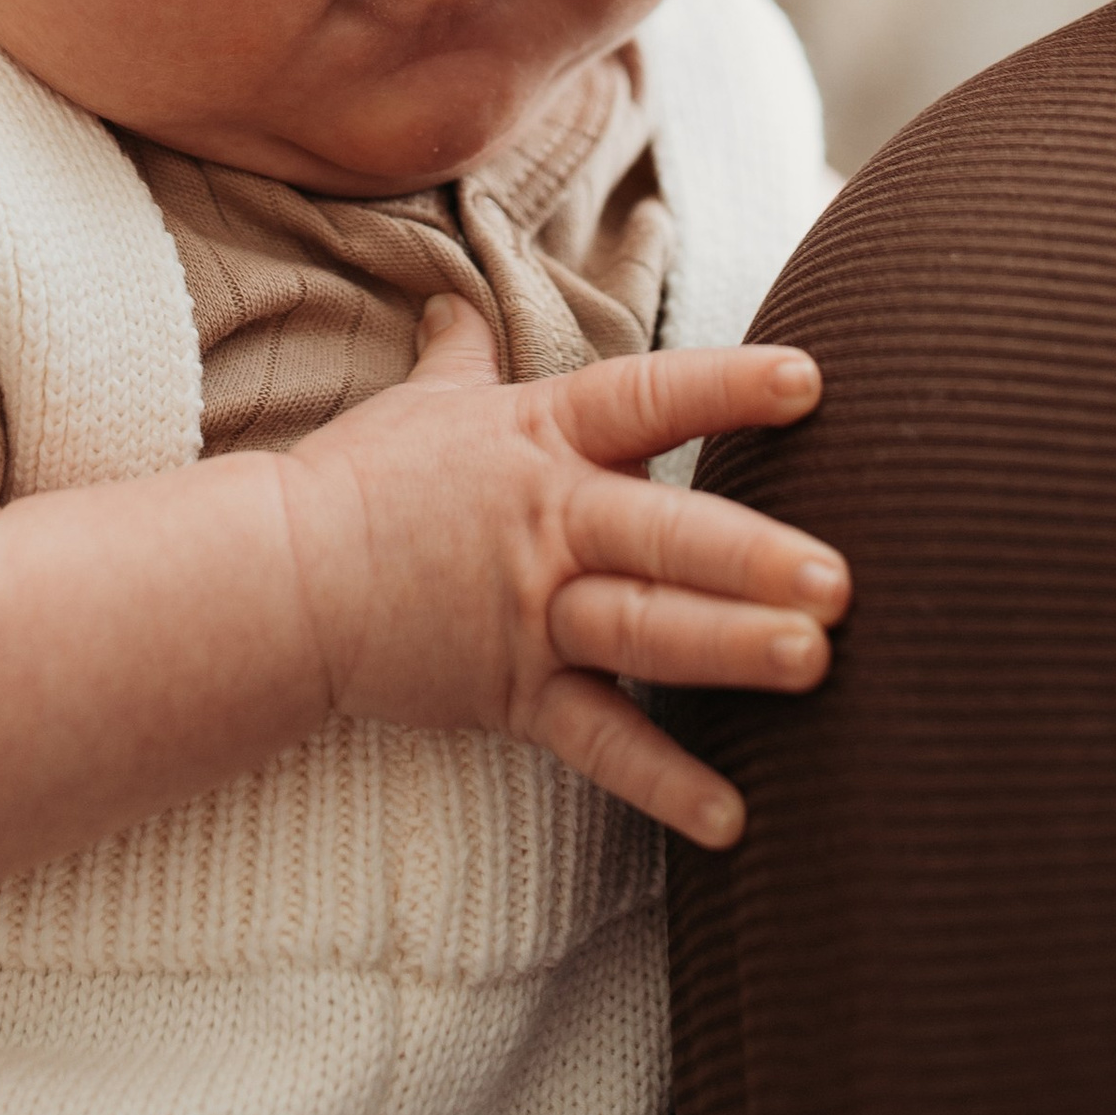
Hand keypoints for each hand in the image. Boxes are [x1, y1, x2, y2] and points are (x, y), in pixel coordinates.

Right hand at [273, 298, 848, 845]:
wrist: (278, 578)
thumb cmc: (361, 480)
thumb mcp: (422, 402)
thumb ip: (463, 352)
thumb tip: (455, 297)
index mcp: (543, 436)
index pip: (647, 399)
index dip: (726, 389)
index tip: (809, 380)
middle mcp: (549, 522)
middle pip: (660, 534)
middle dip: (750, 555)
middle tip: (837, 577)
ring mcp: (533, 613)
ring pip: (642, 629)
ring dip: (729, 647)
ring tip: (813, 660)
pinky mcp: (514, 693)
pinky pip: (597, 742)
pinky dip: (662, 782)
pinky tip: (733, 817)